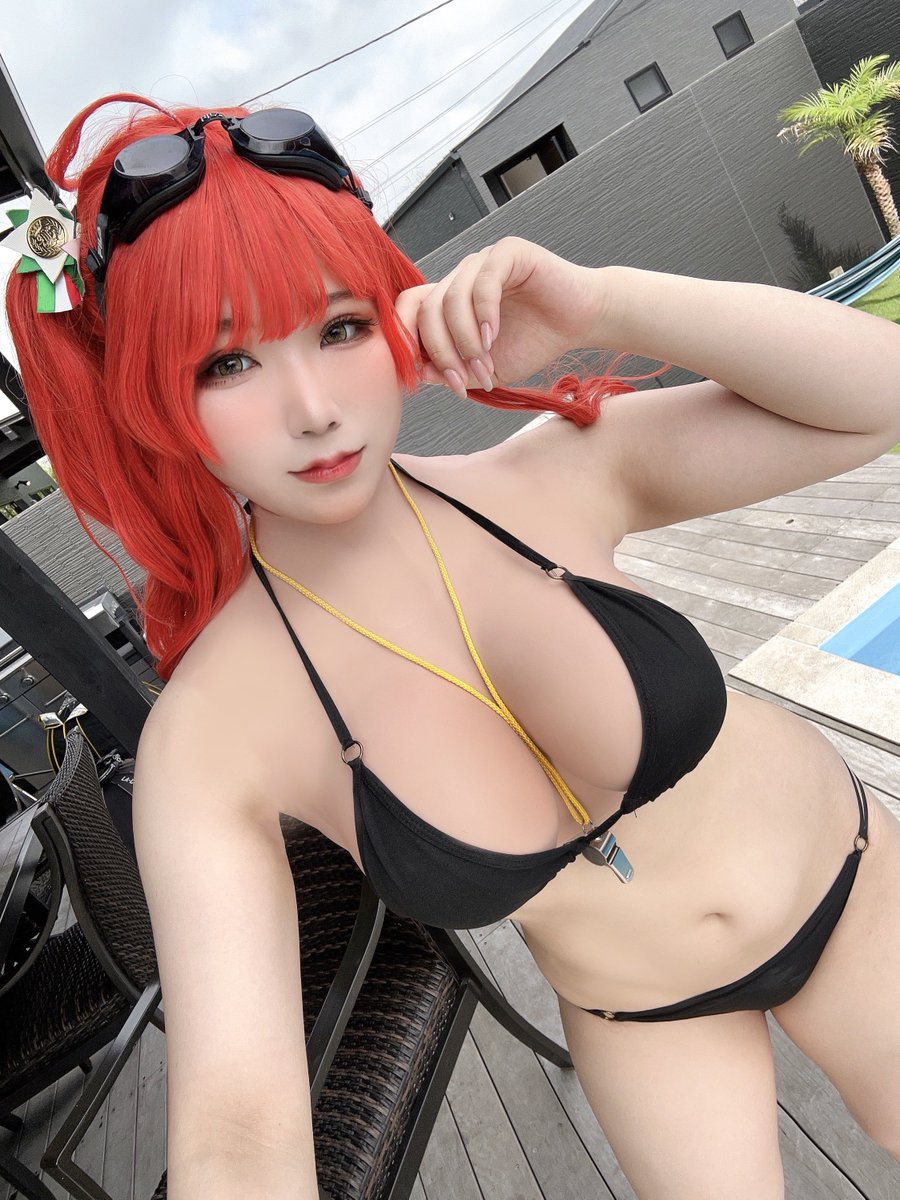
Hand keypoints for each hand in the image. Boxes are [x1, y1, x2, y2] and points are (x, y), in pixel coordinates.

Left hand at [394, 237, 609, 398]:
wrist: (579, 323)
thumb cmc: (535, 341)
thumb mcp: (486, 369)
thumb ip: (453, 371)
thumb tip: (418, 373)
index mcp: (450, 301)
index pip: (409, 310)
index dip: (407, 341)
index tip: (421, 377)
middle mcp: (461, 277)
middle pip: (426, 308)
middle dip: (440, 350)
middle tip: (461, 379)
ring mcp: (482, 262)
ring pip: (451, 298)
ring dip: (465, 339)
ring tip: (484, 363)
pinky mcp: (508, 253)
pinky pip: (483, 282)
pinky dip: (484, 314)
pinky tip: (494, 336)